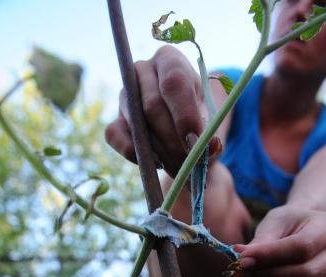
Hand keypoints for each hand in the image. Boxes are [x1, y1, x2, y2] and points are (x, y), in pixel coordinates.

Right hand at [105, 45, 221, 177]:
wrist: (183, 133)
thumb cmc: (199, 121)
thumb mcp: (211, 123)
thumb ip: (211, 134)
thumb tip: (211, 145)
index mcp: (170, 61)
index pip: (174, 80)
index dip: (184, 113)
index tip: (195, 141)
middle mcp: (142, 71)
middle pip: (153, 106)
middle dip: (172, 139)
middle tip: (188, 161)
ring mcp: (124, 95)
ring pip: (137, 124)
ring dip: (159, 151)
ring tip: (180, 166)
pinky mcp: (114, 120)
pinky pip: (115, 136)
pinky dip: (134, 153)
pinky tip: (156, 163)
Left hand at [233, 205, 325, 276]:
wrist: (305, 226)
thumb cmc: (289, 220)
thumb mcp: (275, 221)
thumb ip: (262, 241)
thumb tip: (241, 257)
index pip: (302, 247)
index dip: (271, 256)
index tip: (242, 258)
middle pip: (304, 273)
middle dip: (267, 274)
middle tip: (239, 271)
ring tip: (243, 276)